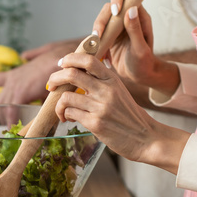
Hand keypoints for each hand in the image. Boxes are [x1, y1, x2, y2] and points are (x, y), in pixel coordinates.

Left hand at [0, 39, 78, 124]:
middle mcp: (12, 79)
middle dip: (0, 113)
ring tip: (10, 132)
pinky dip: (13, 122)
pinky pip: (12, 112)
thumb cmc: (56, 60)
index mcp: (16, 73)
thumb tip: (26, 57)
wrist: (62, 60)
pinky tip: (14, 130)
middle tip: (3, 125)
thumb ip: (33, 59)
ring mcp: (14, 85)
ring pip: (4, 107)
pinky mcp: (20, 93)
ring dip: (6, 120)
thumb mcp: (41, 61)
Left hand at [47, 52, 189, 173]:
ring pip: (66, 97)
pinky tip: (69, 119)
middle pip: (71, 74)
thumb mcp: (120, 90)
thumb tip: (82, 68)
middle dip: (55, 78)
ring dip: (58, 104)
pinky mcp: (96, 123)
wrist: (146, 138)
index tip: (61, 64)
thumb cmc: (130, 115)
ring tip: (62, 110)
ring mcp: (101, 107)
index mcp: (112, 79)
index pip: (88, 59)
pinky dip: (64, 115)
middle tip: (51, 85)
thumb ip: (103, 79)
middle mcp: (106, 90)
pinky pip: (70, 113)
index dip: (70, 58)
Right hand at [92, 0, 180, 100]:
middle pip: (109, 7)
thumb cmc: (145, 62)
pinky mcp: (108, 35)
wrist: (140, 76)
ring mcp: (116, 26)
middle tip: (99, 34)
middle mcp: (126, 18)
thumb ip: (136, 30)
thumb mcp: (141, 48)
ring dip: (97, 30)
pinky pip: (97, 34)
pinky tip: (104, 57)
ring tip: (97, 44)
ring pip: (101, 20)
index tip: (116, 11)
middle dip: (102, 19)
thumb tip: (131, 9)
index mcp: (138, 16)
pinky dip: (96, 44)